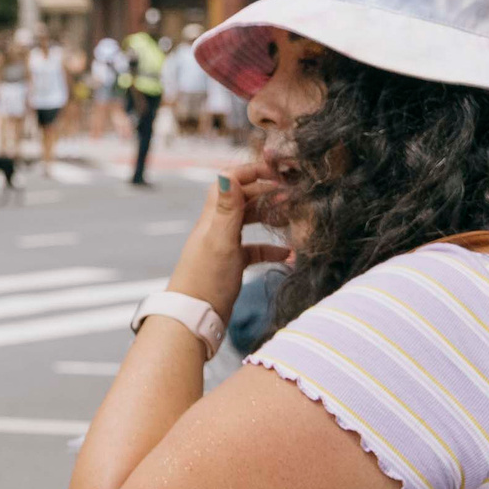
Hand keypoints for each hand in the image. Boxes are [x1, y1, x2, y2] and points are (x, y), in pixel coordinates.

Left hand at [167, 162, 290, 319]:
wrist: (194, 317)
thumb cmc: (205, 279)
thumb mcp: (220, 241)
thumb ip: (227, 209)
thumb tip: (226, 173)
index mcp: (212, 217)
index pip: (230, 181)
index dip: (252, 172)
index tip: (278, 172)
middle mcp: (216, 227)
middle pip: (243, 199)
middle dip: (267, 193)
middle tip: (293, 195)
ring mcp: (224, 245)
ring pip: (250, 222)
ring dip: (271, 217)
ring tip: (293, 218)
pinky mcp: (231, 263)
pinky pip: (254, 249)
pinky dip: (270, 249)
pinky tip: (288, 254)